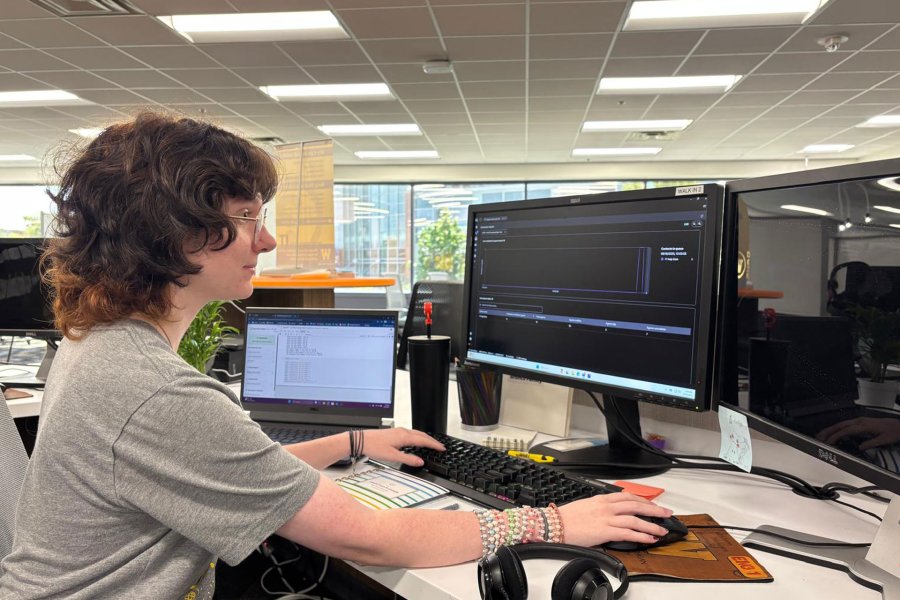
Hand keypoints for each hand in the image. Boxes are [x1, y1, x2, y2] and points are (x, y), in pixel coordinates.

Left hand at [361, 428, 444, 466]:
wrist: (361, 440)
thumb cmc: (374, 447)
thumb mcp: (392, 456)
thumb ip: (407, 459)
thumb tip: (420, 462)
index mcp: (404, 437)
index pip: (424, 440)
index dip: (434, 445)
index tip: (442, 448)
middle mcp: (403, 431)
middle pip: (422, 435)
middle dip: (432, 440)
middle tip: (440, 446)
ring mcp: (399, 431)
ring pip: (416, 433)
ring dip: (425, 438)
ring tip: (431, 443)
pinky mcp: (395, 432)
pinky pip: (411, 433)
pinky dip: (418, 437)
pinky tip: (416, 441)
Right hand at [558, 492, 672, 547]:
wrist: (554, 525)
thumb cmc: (565, 518)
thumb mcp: (585, 506)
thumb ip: (600, 508)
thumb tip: (611, 514)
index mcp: (601, 499)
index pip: (628, 496)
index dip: (643, 500)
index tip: (653, 504)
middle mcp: (606, 506)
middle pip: (636, 505)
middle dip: (654, 509)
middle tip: (666, 513)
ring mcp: (606, 518)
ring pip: (635, 519)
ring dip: (651, 525)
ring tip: (661, 530)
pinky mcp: (605, 531)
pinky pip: (628, 533)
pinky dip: (641, 535)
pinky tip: (649, 538)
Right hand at [817, 417, 899, 450]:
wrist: (898, 425)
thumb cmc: (893, 431)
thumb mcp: (884, 439)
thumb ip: (871, 443)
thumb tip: (860, 448)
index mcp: (864, 425)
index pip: (846, 430)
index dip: (836, 436)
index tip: (829, 442)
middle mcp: (860, 421)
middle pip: (840, 425)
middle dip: (828, 431)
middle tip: (818, 437)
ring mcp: (859, 421)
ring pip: (841, 424)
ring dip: (830, 429)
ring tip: (822, 435)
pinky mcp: (860, 422)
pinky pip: (845, 425)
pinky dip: (837, 428)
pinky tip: (833, 432)